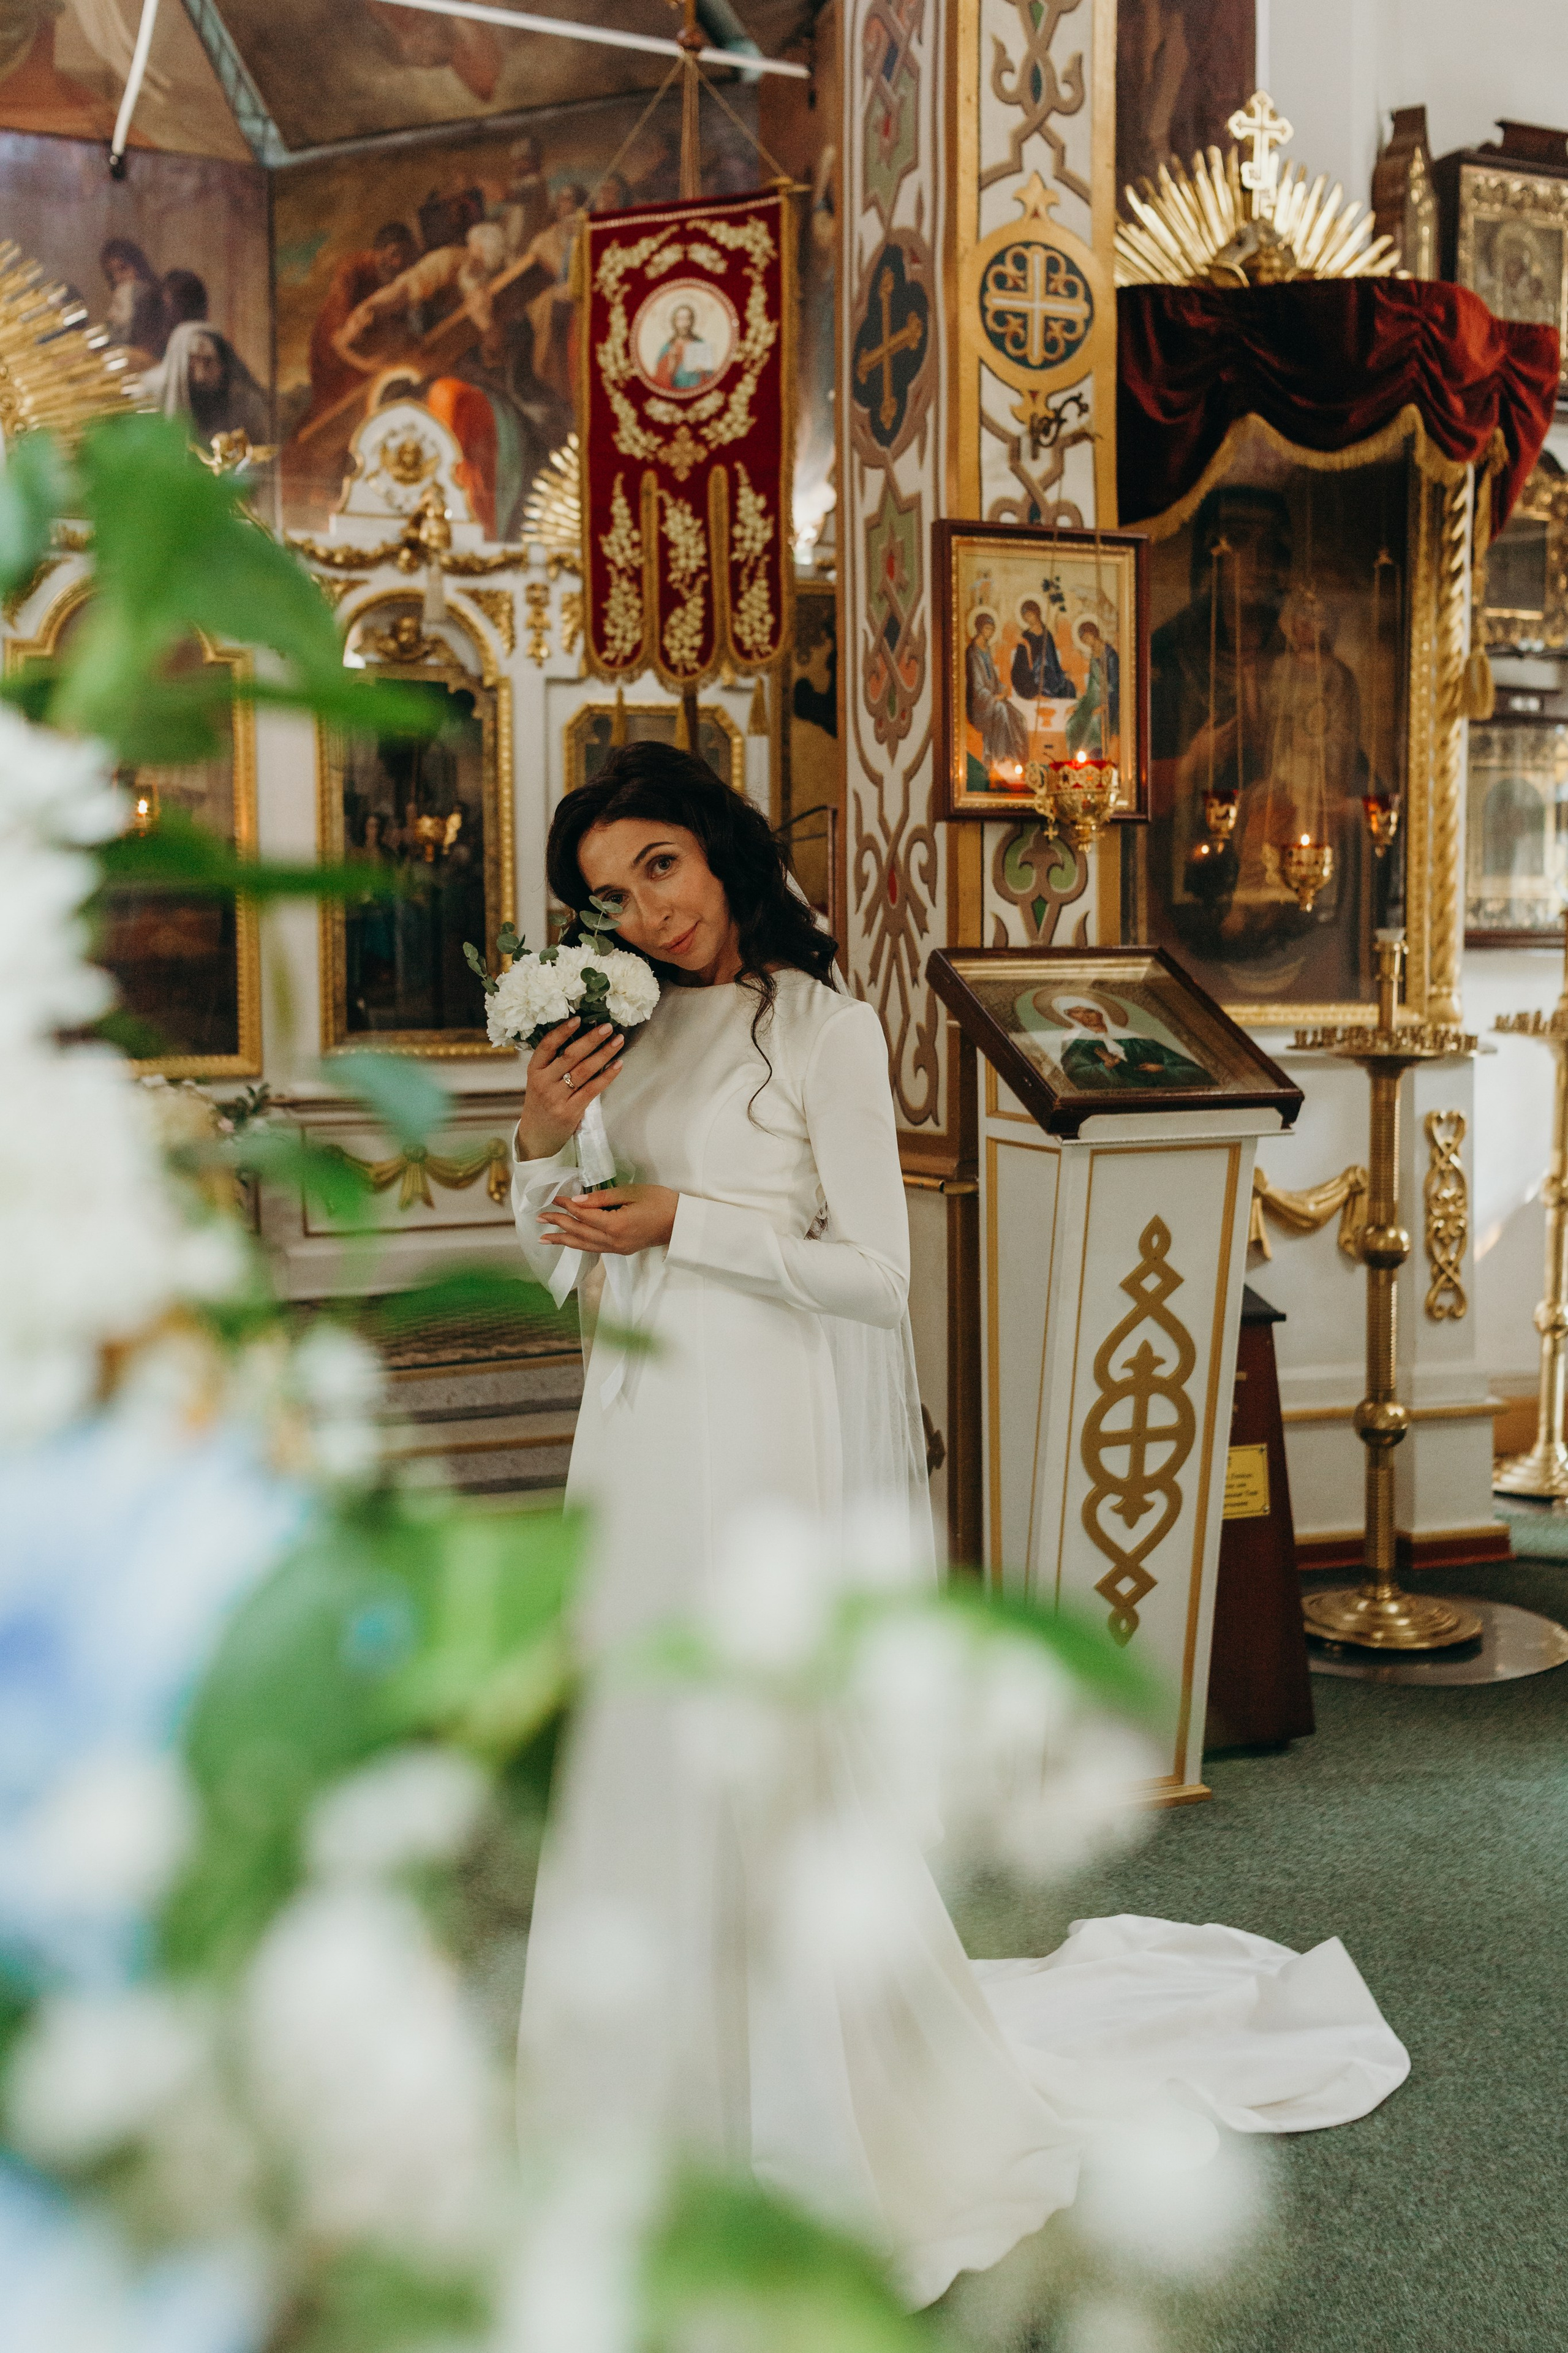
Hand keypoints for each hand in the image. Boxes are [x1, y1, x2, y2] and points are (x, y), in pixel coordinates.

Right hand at [515, 1017, 623, 1160]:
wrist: (537, 1136)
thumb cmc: (542, 1102)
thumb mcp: (539, 1079)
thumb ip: (554, 1062)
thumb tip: (583, 1035)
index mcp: (534, 1071)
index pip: (546, 1046)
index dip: (562, 1031)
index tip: (579, 1018)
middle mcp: (543, 1083)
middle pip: (570, 1056)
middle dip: (591, 1039)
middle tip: (607, 1027)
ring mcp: (557, 1098)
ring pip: (584, 1071)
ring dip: (603, 1054)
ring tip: (617, 1041)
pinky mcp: (571, 1111)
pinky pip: (592, 1090)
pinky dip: (607, 1076)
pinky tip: (618, 1064)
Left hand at [537, 1184, 677, 1257]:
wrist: (681, 1223)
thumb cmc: (660, 1202)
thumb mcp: (632, 1192)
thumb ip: (602, 1198)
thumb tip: (577, 1201)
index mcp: (616, 1225)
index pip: (583, 1215)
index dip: (566, 1206)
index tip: (554, 1197)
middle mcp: (613, 1241)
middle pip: (579, 1232)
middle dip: (558, 1224)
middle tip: (539, 1217)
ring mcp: (617, 1249)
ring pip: (583, 1245)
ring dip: (563, 1241)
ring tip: (544, 1239)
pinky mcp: (621, 1250)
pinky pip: (594, 1248)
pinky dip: (579, 1244)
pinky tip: (570, 1241)